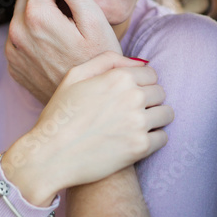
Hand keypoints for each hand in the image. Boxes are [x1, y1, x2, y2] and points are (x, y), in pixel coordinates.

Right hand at [4, 51, 173, 205]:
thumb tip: (137, 62)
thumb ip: (107, 61)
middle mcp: (132, 97)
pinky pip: (163, 137)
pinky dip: (153, 139)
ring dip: (154, 118)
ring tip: (135, 126)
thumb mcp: (74, 76)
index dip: (140, 83)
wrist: (50, 156)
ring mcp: (138, 123)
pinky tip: (135, 140)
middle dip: (148, 100)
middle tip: (130, 112)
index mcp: (119, 77)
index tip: (128, 95)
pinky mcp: (140, 147)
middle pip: (160, 92)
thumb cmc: (59, 115)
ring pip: (166, 114)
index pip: (151, 73)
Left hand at [6, 0, 121, 103]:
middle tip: (70, 21)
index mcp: (35, 15)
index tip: (74, 6)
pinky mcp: (13, 66)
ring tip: (64, 38)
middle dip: (45, 1)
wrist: (88, 106)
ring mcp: (12, 51)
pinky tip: (54, 52)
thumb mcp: (94, 19)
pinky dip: (33, 40)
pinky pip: (19, 39)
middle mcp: (16, 32)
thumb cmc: (97, 60)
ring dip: (38, 19)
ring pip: (21, 17)